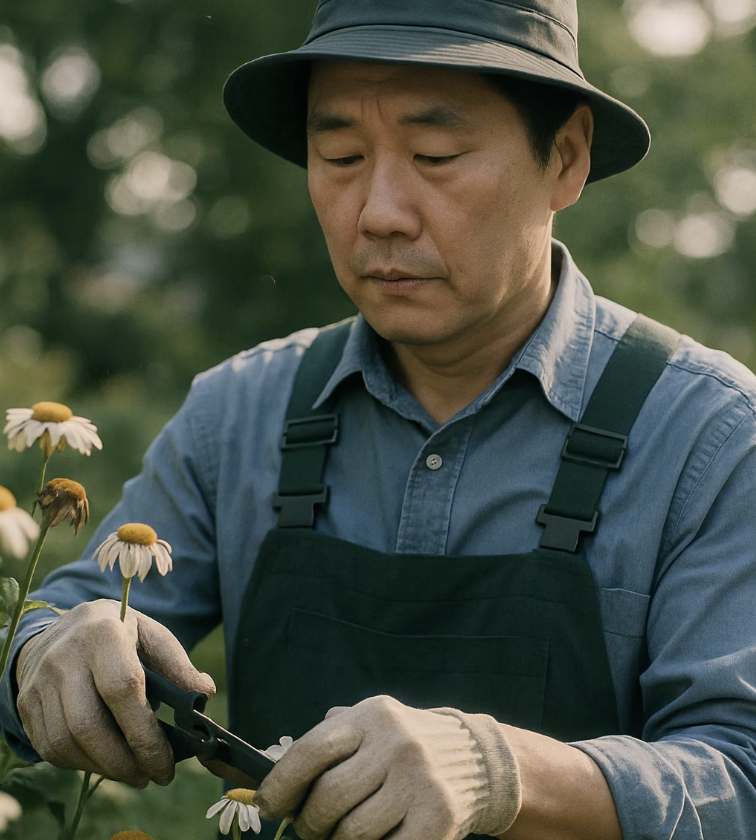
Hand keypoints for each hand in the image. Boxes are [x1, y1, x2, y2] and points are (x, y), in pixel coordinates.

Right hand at [16, 598, 214, 787]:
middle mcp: (65, 657)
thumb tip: (204, 694)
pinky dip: (81, 764)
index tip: (166, 761)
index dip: (144, 733)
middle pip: (89, 725)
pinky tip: (105, 761)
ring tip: (134, 773)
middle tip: (152, 775)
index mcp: (103, 632)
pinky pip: (51, 749)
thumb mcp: (151, 634)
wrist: (63, 629)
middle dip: (124, 761)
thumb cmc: (120, 634)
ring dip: (104, 768)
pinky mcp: (27, 704)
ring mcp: (40, 682)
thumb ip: (177, 664)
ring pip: (67, 743)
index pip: (122, 689)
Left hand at [253, 695, 520, 839]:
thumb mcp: (370, 726)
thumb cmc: (402, 747)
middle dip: (309, 824)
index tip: (267, 807)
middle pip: (328, 798)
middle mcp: (397, 742)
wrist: (476, 757)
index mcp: (371, 715)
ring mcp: (420, 779)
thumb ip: (327, 743)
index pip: (312, 751)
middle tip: (310, 829)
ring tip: (342, 836)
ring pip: (352, 833)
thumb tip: (268, 784)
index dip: (281, 784)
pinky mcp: (439, 817)